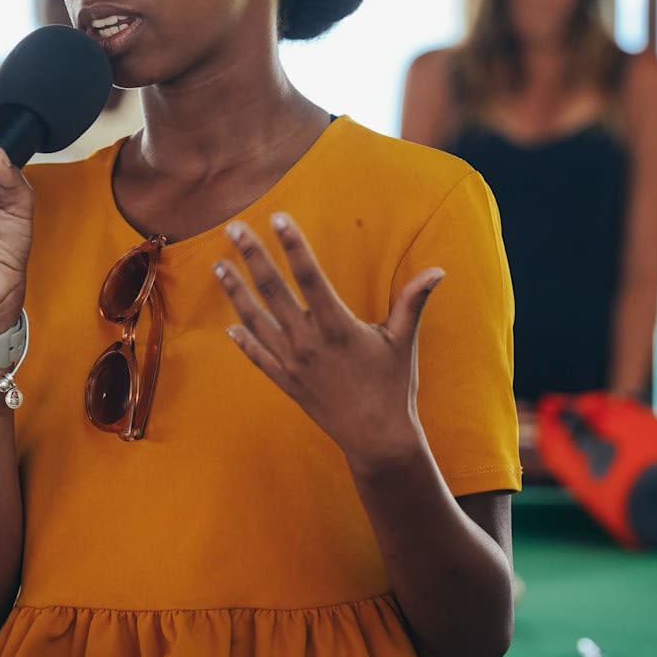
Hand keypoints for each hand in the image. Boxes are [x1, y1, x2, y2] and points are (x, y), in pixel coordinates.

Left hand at [214, 212, 444, 471]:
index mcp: (336, 325)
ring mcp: (293, 362)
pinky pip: (258, 357)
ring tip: (218, 266)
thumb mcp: (404, 340)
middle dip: (252, 256)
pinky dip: (243, 341)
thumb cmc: (393, 386)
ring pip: (256, 320)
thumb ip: (413, 301)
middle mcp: (308, 341)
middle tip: (233, 228)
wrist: (377, 439)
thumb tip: (438, 271)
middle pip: (273, 290)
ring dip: (235, 292)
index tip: (277, 217)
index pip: (309, 275)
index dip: (293, 245)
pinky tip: (230, 326)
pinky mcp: (286, 382)